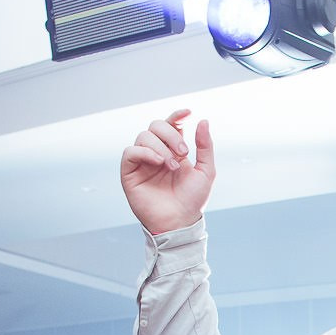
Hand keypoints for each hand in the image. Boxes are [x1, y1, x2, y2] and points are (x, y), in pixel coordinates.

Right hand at [120, 108, 214, 235]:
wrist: (179, 221)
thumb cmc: (192, 200)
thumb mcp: (206, 171)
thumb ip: (205, 146)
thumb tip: (202, 120)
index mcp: (174, 150)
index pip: (171, 124)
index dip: (176, 115)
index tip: (187, 112)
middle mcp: (156, 152)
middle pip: (155, 126)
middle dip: (171, 134)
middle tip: (183, 153)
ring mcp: (142, 161)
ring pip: (143, 136)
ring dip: (161, 147)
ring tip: (172, 165)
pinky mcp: (129, 172)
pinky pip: (130, 151)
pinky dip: (144, 152)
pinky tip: (158, 162)